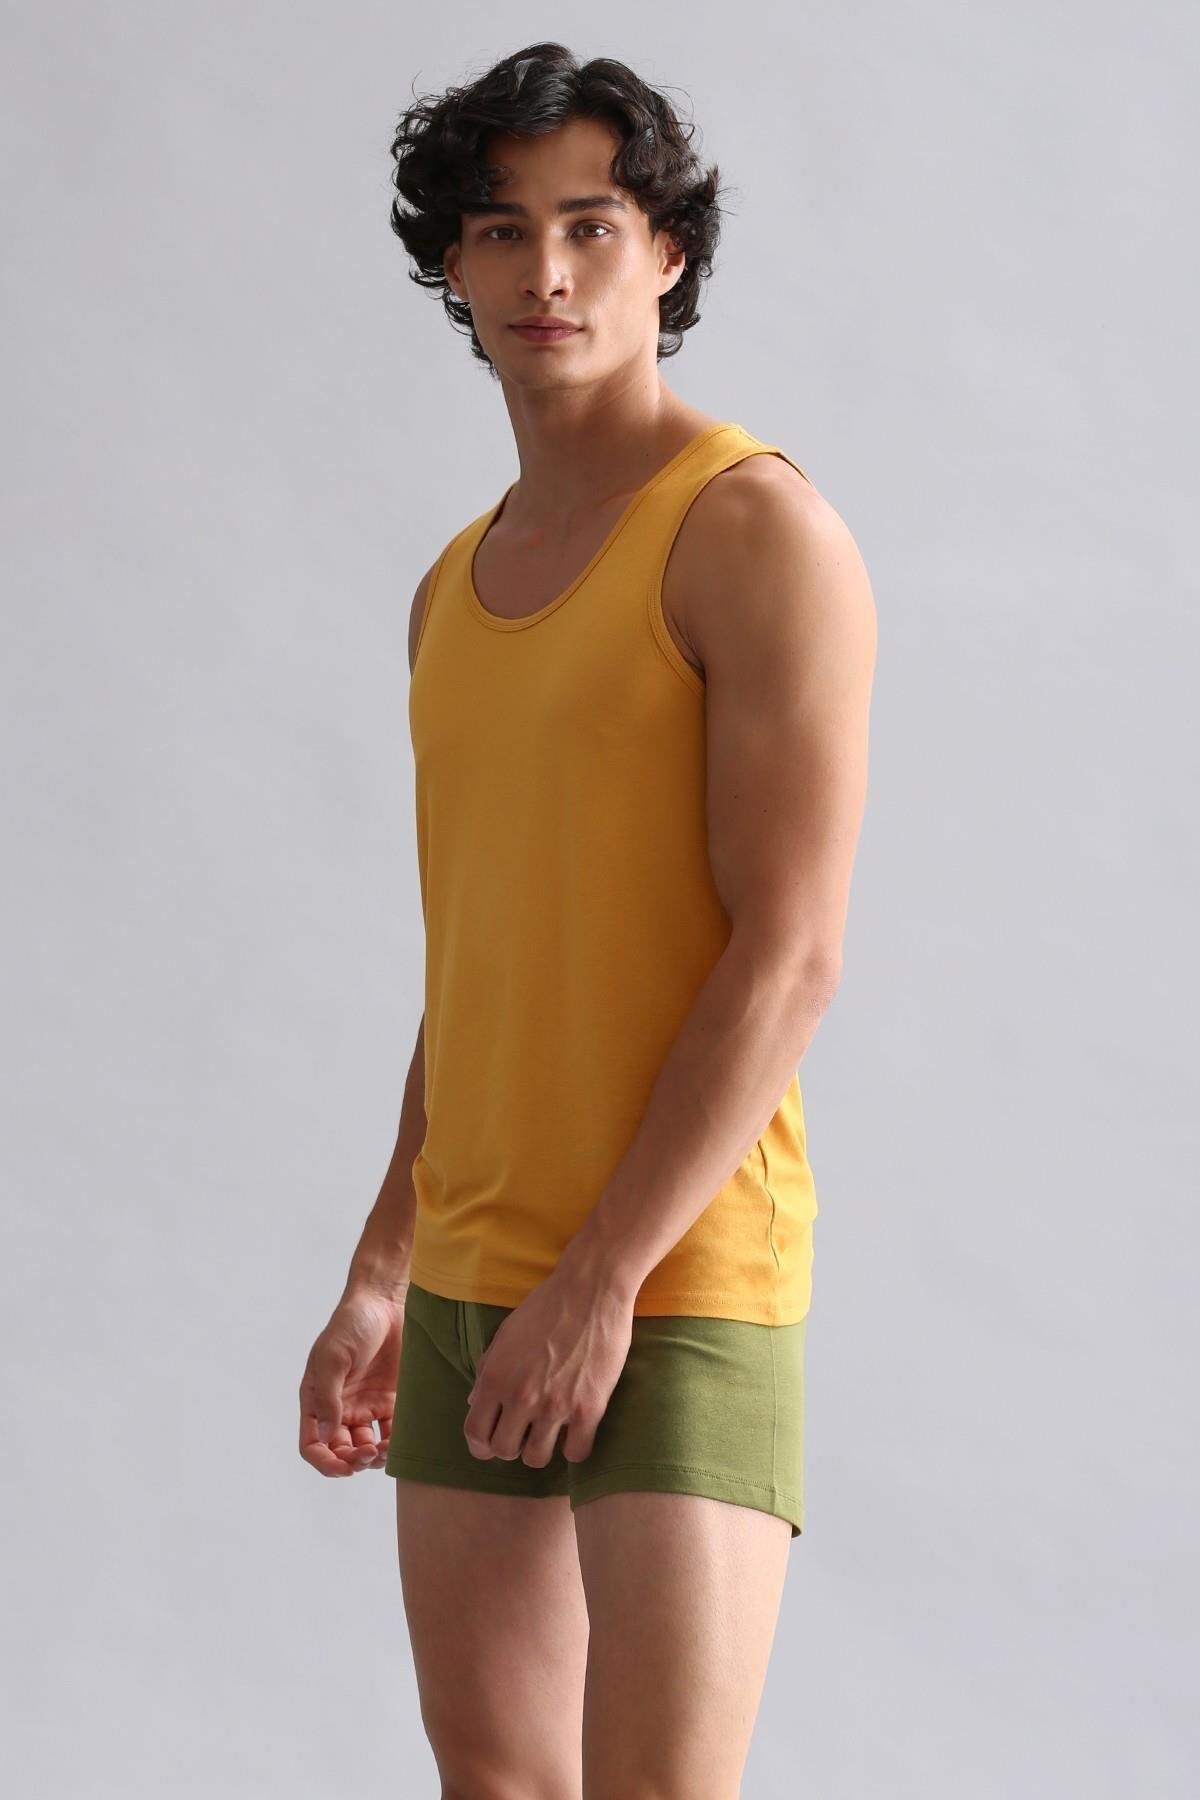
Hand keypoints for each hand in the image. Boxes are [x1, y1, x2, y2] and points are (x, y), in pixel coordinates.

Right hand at [299, 1288, 405, 1477]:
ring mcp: (367, 1406)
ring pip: (367, 1448)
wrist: (386, 1302)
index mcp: (318, 1400)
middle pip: (342, 1451)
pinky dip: (395, 1442)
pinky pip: (392, 1432)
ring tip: (385, 1448)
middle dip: (354, 1461)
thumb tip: (328, 1437)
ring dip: (375, 1457)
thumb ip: (328, 1398)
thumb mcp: (332, 1358)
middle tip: (370, 1453)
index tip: (344, 1468)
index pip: (313, 1444)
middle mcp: (340, 1408)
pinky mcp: (392, 1400)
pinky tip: (400, 1439)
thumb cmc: (351, 1324)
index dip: (325, 1463)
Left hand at [463, 1267, 633, 1467]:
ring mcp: (555, 1406)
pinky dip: (573, 1447)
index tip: (491, 1442)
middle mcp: (521, 1397)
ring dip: (541, 1448)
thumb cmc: (546, 1307)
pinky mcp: (589, 1409)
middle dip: (511, 1446)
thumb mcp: (505, 1335)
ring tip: (550, 1431)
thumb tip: (475, 1402)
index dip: (480, 1444)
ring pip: (537, 1459)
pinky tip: (576, 1430)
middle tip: (524, 1431)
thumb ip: (487, 1371)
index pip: (475, 1434)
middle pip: (504, 1451)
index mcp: (496, 1378)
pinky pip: (575, 1453)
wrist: (592, 1290)